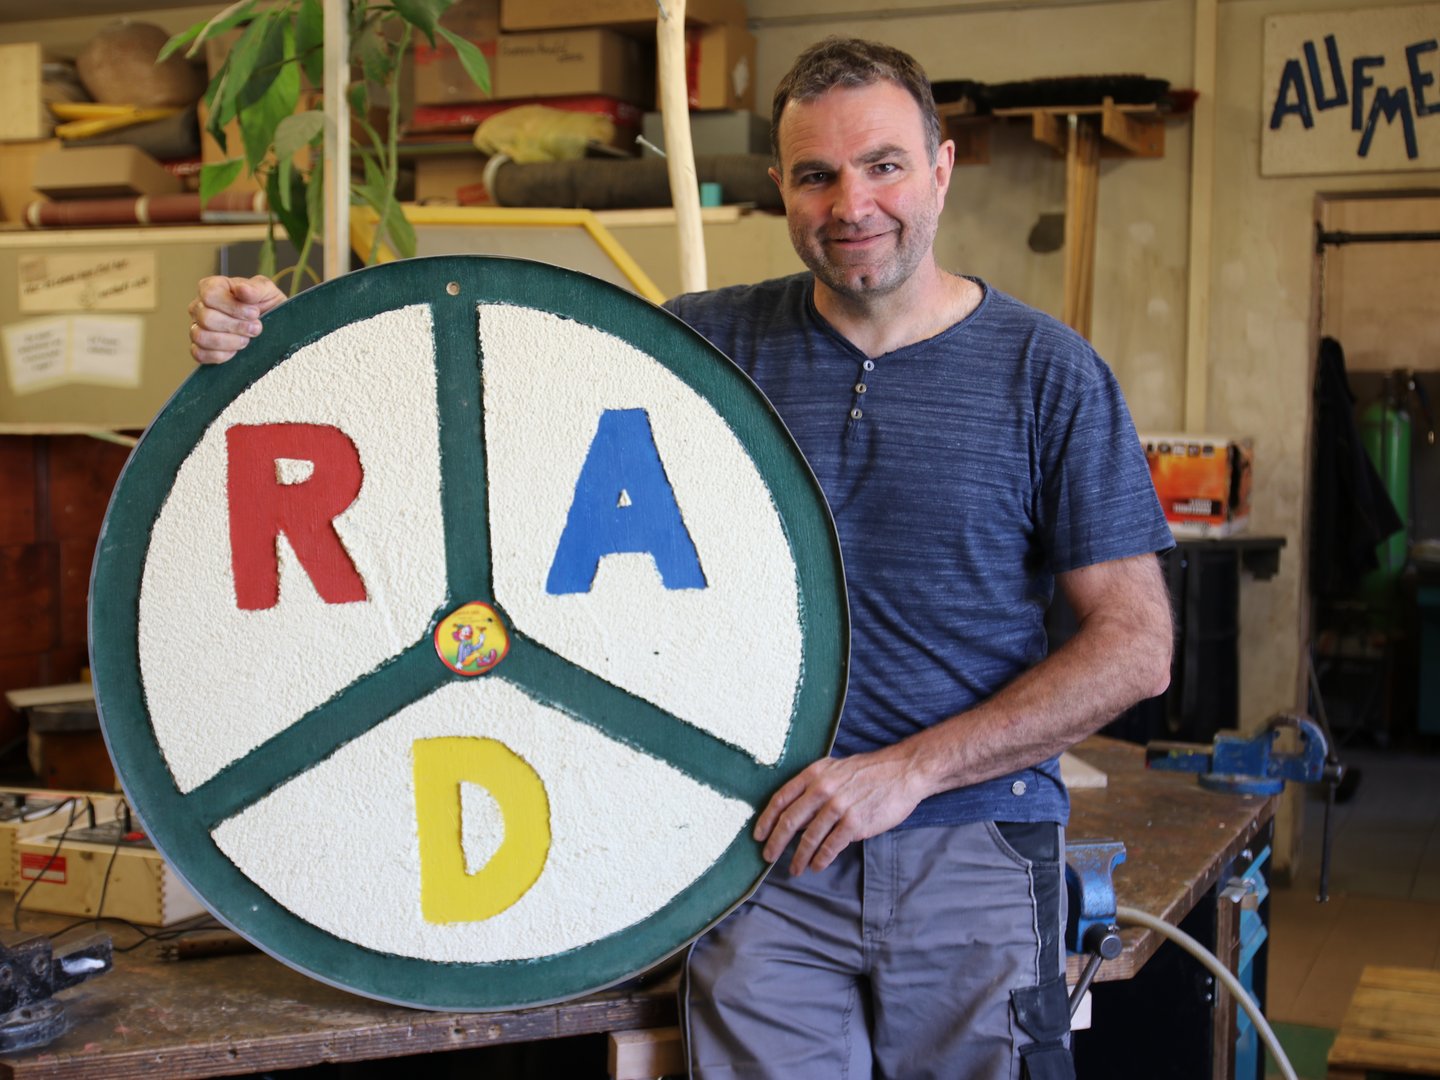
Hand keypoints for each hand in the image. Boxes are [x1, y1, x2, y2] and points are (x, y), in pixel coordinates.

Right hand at [188, 275, 284, 364]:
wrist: (275, 326)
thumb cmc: (266, 304)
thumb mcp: (267, 291)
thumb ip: (255, 288)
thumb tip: (241, 289)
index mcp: (213, 287)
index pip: (209, 295)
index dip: (234, 307)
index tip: (254, 313)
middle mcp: (200, 306)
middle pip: (206, 318)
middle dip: (236, 327)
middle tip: (255, 328)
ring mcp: (198, 328)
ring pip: (201, 337)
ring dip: (229, 342)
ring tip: (246, 339)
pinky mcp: (201, 348)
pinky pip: (200, 354)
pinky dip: (221, 355)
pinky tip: (236, 351)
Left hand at [753, 749, 927, 875]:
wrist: (902, 771)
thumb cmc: (867, 772)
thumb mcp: (834, 770)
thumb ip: (814, 787)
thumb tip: (794, 815)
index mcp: (814, 774)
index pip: (781, 799)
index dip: (766, 820)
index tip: (758, 836)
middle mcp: (822, 789)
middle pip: (789, 821)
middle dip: (776, 843)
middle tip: (768, 857)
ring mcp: (839, 806)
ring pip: (809, 838)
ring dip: (799, 857)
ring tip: (795, 868)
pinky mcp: (854, 823)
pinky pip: (830, 846)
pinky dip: (820, 859)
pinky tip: (817, 866)